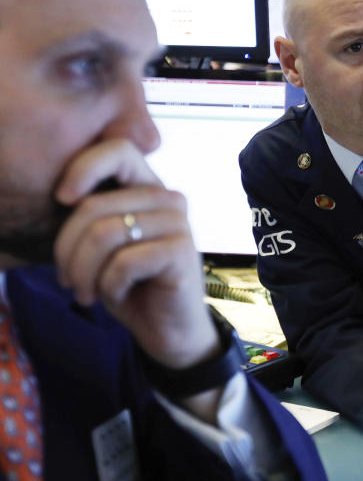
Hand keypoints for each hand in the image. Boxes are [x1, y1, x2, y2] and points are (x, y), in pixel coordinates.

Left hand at [52, 139, 217, 372]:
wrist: (169, 330)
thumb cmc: (132, 284)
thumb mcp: (106, 244)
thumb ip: (94, 214)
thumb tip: (64, 195)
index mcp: (148, 188)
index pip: (118, 150)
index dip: (83, 167)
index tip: (61, 199)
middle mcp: (168, 198)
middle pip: (94, 205)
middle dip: (66, 248)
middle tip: (66, 279)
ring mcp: (179, 223)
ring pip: (105, 234)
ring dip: (83, 271)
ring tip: (84, 292)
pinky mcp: (182, 251)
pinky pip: (123, 262)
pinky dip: (107, 285)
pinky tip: (114, 296)